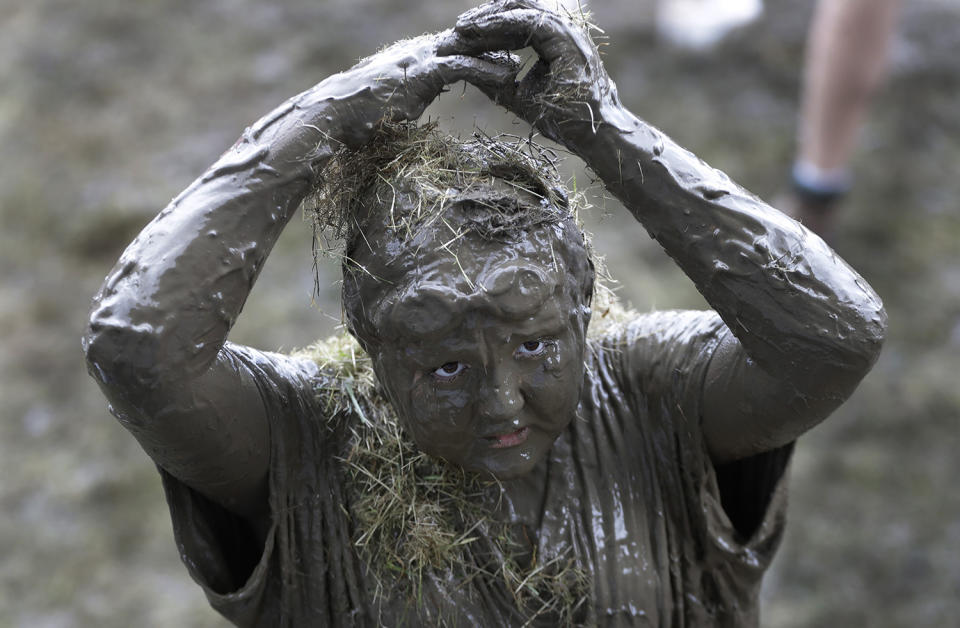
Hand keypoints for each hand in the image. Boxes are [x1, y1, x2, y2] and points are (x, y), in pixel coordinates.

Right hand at [310, 31, 519, 148]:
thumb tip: (415, 104)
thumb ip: (411, 95)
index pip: (459, 40)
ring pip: (469, 44)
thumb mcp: (393, 103)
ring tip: (534, 44)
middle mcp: (419, 50)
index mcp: (417, 55)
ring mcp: (418, 59)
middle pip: (469, 33)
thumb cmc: (357, 119)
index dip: (488, 36)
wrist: (330, 118)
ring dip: (502, 44)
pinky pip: (459, 66)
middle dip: (502, 27)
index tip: (516, 36)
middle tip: (534, 25)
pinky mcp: (418, 74)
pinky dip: (487, 68)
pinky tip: (510, 74)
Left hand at [440, 0, 620, 146]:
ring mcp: (566, 31)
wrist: (592, 134)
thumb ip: (496, 80)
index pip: (517, 21)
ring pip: (521, 8)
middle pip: (517, 8)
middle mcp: (561, 31)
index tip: (461, 35)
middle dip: (485, 16)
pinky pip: (528, 21)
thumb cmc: (563, 119)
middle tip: (457, 28)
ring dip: (488, 17)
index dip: (489, 26)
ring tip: (462, 28)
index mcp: (554, 41)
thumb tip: (468, 70)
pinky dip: (500, 24)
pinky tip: (479, 32)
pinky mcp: (565, 37)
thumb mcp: (520, 95)